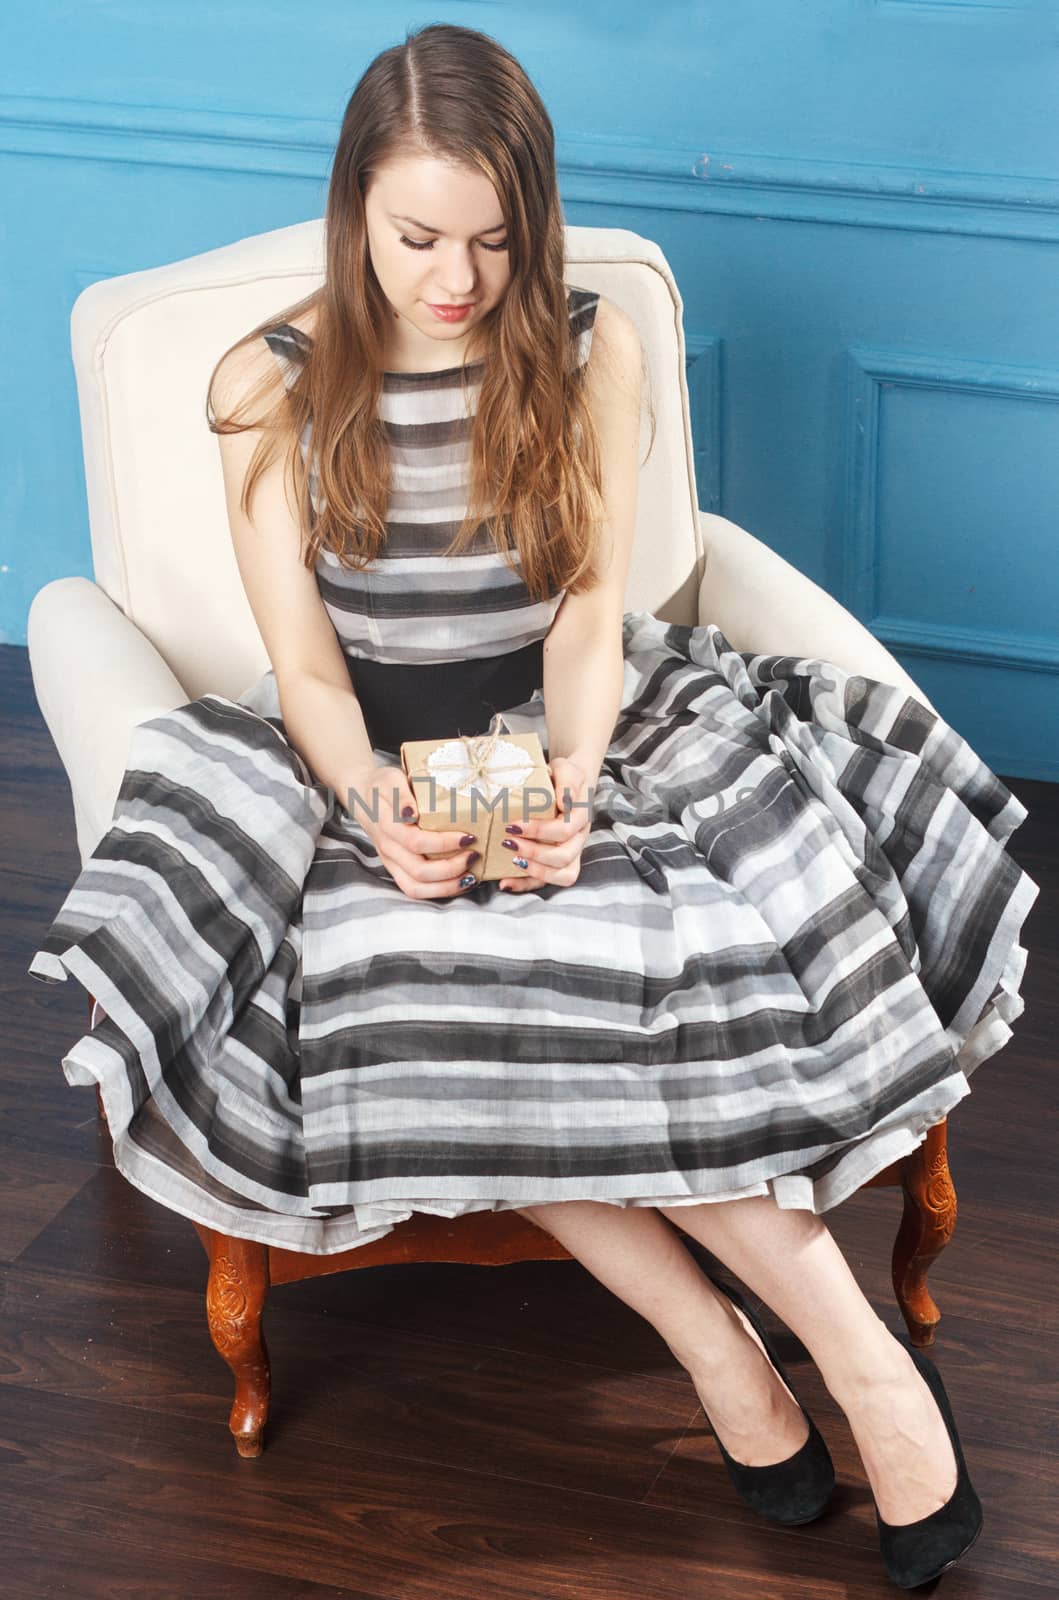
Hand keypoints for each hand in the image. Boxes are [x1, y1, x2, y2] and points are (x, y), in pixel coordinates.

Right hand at [347, 763, 480, 899]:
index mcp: (386, 826)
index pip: (415, 842)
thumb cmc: (383, 786)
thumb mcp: (391, 779)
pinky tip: (460, 883)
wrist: (364, 797)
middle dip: (451, 867)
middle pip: (419, 870)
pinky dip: (439, 891)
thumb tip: (412, 814)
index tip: (468, 837)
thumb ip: (401, 796)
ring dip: (447, 886)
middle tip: (474, 855)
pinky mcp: (396, 870)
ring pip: (416, 887)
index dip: (443, 843)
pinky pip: (415, 890)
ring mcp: (391, 862)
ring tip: (471, 877)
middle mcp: (388, 848)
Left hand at [498, 755, 594, 892]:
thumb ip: (567, 782)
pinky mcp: (556, 861)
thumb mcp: (566, 769)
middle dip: (535, 853)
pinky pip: (547, 881)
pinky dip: (526, 884)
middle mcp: (578, 838)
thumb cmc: (563, 776)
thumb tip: (564, 803)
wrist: (568, 781)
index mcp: (580, 817)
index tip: (513, 825)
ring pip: (563, 875)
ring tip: (512, 862)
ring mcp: (570, 852)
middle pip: (564, 857)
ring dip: (536, 872)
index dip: (540, 831)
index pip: (565, 831)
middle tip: (509, 843)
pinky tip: (506, 882)